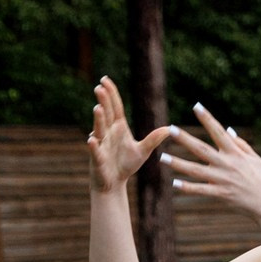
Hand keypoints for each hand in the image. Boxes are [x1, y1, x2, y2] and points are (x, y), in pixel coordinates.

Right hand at [86, 77, 171, 194]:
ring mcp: (101, 145)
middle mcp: (107, 133)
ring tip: (98, 108)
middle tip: (100, 87)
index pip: (115, 108)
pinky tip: (91, 139)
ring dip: (98, 120)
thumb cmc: (126, 164)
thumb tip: (169, 128)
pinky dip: (93, 146)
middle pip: (106, 115)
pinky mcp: (98, 159)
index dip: (111, 94)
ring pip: (99, 130)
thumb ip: (154, 139)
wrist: (114, 182)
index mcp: (118, 128)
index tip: (105, 79)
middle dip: (103, 102)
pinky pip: (95, 151)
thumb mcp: (143, 151)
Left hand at [162, 103, 260, 225]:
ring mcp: (223, 180)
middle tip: (170, 129)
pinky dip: (188, 187)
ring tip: (163, 157)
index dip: (207, 119)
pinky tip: (174, 183)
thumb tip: (227, 129)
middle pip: (202, 149)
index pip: (219, 132)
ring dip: (178, 164)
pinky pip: (201, 190)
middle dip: (185, 139)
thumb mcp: (255, 159)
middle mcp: (227, 164)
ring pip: (196, 170)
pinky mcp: (221, 194)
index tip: (196, 106)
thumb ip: (240, 144)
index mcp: (235, 153)